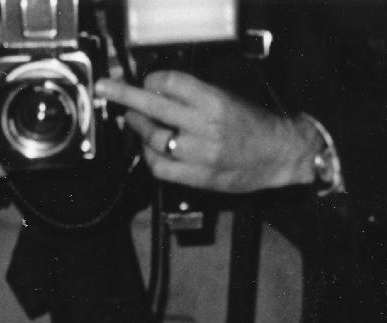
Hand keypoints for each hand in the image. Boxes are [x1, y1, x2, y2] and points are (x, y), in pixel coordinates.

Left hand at [95, 71, 312, 192]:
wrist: (278, 155)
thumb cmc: (254, 126)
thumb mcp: (227, 98)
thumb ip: (194, 97)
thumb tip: (159, 94)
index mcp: (214, 101)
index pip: (170, 83)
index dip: (152, 80)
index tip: (146, 81)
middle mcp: (205, 127)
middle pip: (154, 107)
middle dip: (125, 96)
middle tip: (108, 90)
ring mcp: (200, 154)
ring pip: (153, 139)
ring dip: (138, 128)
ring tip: (135, 122)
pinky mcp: (198, 177)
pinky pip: (160, 167)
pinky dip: (149, 156)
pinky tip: (149, 149)